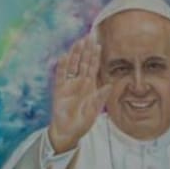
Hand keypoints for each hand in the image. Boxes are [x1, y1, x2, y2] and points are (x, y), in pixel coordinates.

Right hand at [48, 37, 112, 152]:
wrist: (68, 132)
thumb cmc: (82, 122)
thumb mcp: (94, 110)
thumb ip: (100, 97)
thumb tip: (110, 85)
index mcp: (89, 86)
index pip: (93, 67)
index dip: (95, 56)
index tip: (98, 44)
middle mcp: (79, 83)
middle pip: (82, 62)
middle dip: (86, 50)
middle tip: (89, 36)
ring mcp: (69, 85)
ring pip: (72, 66)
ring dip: (75, 54)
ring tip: (78, 42)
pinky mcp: (59, 90)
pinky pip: (61, 76)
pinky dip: (62, 67)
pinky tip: (64, 57)